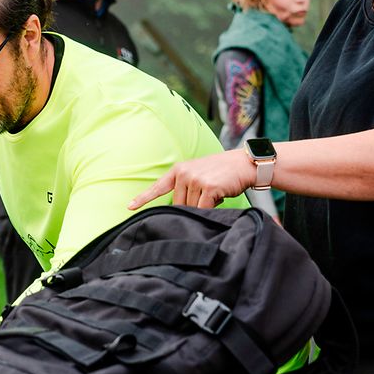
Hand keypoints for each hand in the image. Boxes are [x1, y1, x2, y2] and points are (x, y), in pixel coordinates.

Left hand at [128, 149, 252, 210]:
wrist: (243, 164)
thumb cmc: (221, 173)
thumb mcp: (198, 174)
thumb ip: (184, 187)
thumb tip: (177, 208)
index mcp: (179, 170)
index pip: (158, 187)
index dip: (143, 199)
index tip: (129, 207)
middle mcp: (184, 173)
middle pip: (179, 205)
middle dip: (192, 206)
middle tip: (207, 195)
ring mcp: (195, 180)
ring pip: (191, 208)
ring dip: (204, 206)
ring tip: (216, 192)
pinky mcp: (208, 188)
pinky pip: (203, 209)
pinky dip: (211, 209)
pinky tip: (220, 196)